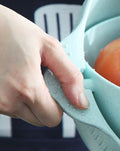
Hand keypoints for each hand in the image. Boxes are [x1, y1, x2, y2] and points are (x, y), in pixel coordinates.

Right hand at [0, 5, 87, 126]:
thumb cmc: (9, 30)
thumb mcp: (49, 47)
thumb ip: (70, 77)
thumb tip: (81, 103)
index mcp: (26, 88)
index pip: (53, 118)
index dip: (60, 105)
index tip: (57, 89)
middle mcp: (6, 100)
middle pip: (39, 120)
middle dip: (45, 104)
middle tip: (39, 79)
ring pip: (24, 115)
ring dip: (27, 100)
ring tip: (21, 74)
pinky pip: (9, 108)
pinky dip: (13, 97)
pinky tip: (10, 78)